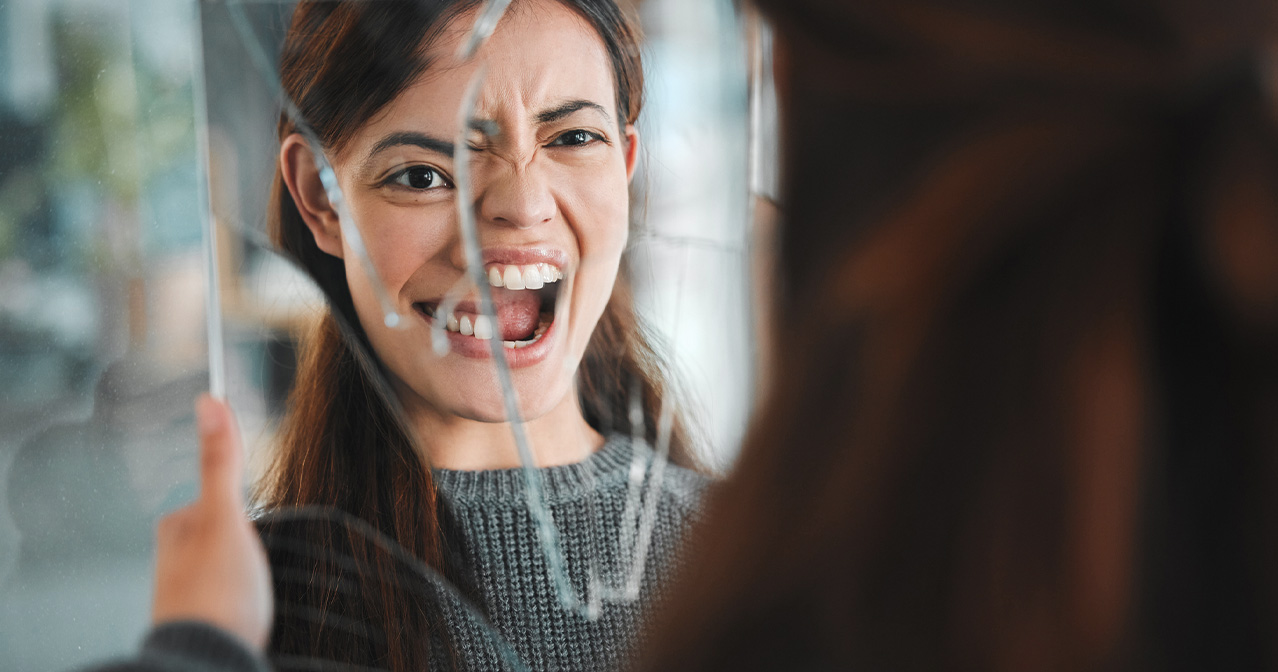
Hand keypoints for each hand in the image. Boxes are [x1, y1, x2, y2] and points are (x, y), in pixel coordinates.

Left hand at [151, 394, 272, 649]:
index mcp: (175, 529)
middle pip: (224, 533)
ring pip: (227, 567)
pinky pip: (231, 598)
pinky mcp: (204, 621)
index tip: (254, 526)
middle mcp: (173, 559)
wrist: (212, 661)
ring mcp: (187, 593)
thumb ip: (221, 464)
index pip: (217, 498)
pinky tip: (251, 611)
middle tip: (259, 562)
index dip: (243, 509)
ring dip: (245, 576)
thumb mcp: (227, 518)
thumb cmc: (218, 593)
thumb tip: (209, 403)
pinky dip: (243, 601)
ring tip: (257, 590)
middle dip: (246, 544)